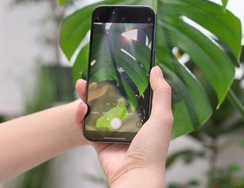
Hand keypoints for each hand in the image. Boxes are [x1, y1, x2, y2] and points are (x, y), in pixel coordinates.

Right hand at [75, 66, 172, 186]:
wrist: (134, 176)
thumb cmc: (153, 149)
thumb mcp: (163, 117)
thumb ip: (162, 92)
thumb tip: (157, 70)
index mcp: (145, 115)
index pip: (133, 93)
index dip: (125, 80)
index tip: (116, 67)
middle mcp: (129, 121)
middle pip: (112, 98)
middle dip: (101, 86)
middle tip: (93, 74)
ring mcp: (113, 130)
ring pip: (97, 109)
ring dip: (88, 97)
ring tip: (81, 86)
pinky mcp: (99, 140)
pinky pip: (87, 125)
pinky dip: (81, 116)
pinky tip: (80, 107)